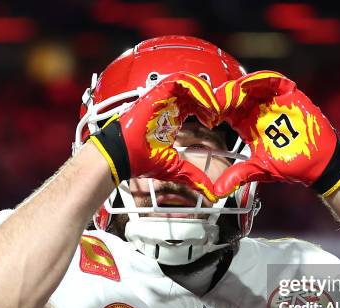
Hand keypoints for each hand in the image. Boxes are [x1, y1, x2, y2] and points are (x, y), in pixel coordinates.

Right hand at [89, 72, 219, 200]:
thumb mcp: (175, 168)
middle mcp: (167, 106)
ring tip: (213, 108)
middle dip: (209, 101)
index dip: (207, 110)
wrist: (122, 155)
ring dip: (205, 93)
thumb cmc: (141, 159)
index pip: (194, 105)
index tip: (214, 122)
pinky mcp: (158, 93)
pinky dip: (196, 89)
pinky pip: (181, 81)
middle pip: (194, 91)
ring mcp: (162, 98)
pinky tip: (204, 103)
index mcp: (171, 118)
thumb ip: (194, 177)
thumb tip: (211, 194)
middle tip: (217, 114)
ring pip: (190, 83)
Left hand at [213, 71, 339, 196]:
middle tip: (216, 99)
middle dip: (226, 96)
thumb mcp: (260, 170)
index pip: (227, 112)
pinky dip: (263, 79)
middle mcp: (257, 111)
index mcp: (247, 126)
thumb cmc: (289, 165)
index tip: (208, 115)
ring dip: (241, 86)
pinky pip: (274, 81)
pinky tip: (251, 83)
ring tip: (232, 90)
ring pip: (252, 85)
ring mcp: (272, 102)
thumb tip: (217, 192)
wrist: (318, 161)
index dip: (216, 111)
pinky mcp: (289, 95)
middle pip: (237, 96)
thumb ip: (239, 176)